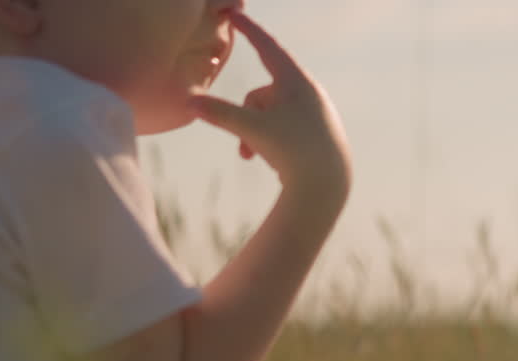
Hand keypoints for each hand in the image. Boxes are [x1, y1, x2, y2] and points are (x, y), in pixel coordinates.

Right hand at [190, 12, 351, 197]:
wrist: (328, 186)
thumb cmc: (293, 151)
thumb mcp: (252, 129)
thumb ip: (220, 113)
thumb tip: (189, 102)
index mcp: (296, 82)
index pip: (267, 47)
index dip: (249, 30)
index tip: (234, 15)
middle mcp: (309, 93)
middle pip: (262, 93)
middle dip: (246, 116)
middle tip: (243, 145)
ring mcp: (315, 114)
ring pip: (271, 114)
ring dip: (255, 133)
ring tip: (253, 156)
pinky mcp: (317, 135)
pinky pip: (284, 128)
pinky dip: (271, 141)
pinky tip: (272, 161)